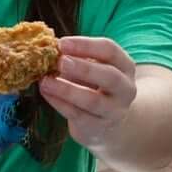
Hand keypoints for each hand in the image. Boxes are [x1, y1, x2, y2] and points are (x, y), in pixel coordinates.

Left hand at [39, 36, 136, 153]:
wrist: (107, 123)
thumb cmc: (95, 86)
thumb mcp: (93, 68)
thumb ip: (77, 58)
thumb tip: (50, 49)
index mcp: (125, 66)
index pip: (110, 50)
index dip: (86, 45)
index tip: (62, 43)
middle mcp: (125, 89)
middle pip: (109, 76)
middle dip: (83, 68)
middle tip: (60, 62)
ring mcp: (114, 111)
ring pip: (93, 100)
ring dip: (67, 89)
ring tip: (45, 81)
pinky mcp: (98, 127)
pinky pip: (78, 115)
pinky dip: (59, 103)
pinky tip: (46, 93)